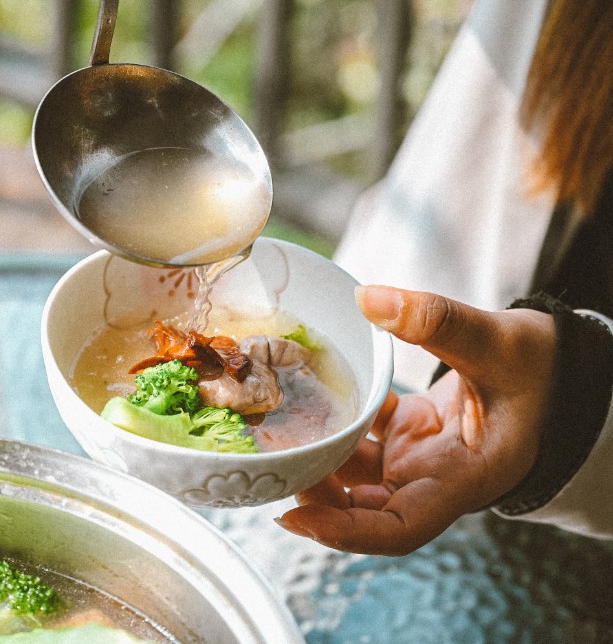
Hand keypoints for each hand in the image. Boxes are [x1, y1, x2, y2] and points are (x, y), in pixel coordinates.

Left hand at [276, 285, 556, 554]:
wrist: (559, 366)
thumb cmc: (544, 366)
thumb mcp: (497, 341)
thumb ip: (437, 322)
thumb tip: (369, 298)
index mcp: (463, 478)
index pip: (399, 527)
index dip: (345, 532)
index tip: (295, 517)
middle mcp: (436, 478)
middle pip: (364, 507)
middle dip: (316, 490)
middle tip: (272, 455)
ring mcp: (420, 458)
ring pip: (357, 474)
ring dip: (320, 454)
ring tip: (280, 425)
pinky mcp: (411, 434)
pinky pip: (363, 440)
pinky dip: (337, 425)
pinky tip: (312, 397)